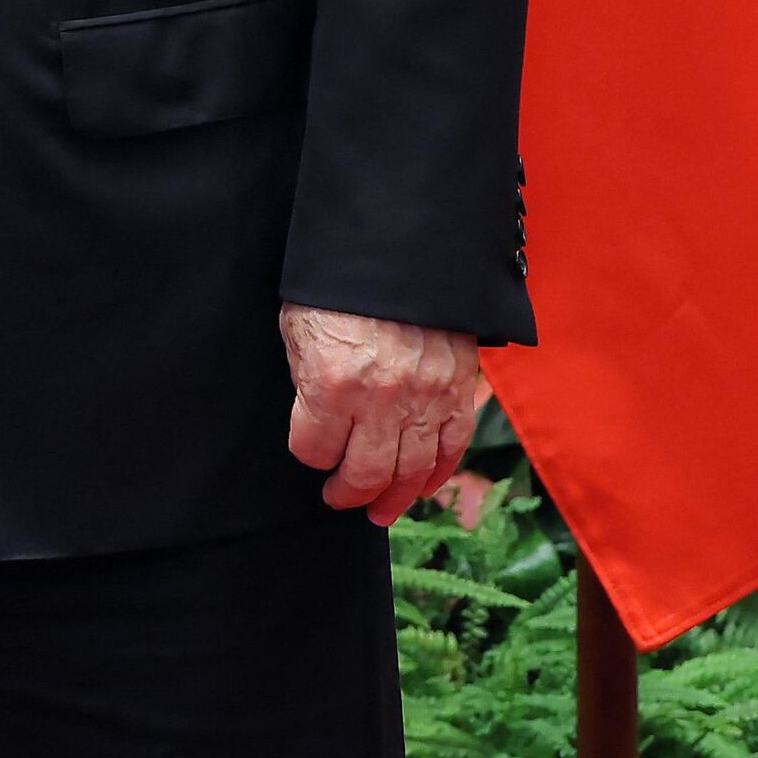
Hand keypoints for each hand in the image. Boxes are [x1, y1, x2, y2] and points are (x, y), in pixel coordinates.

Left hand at [278, 303, 487, 524]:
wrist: (399, 245)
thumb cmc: (338, 284)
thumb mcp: (299, 327)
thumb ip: (306, 378)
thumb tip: (316, 418)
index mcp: (331, 381)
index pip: (313, 449)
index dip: (309, 453)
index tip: (310, 448)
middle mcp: (380, 398)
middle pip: (366, 474)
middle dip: (349, 493)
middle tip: (340, 499)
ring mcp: (425, 397)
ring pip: (411, 471)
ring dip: (394, 498)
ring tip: (379, 512)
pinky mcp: (457, 389)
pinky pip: (451, 447)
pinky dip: (437, 474)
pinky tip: (421, 487)